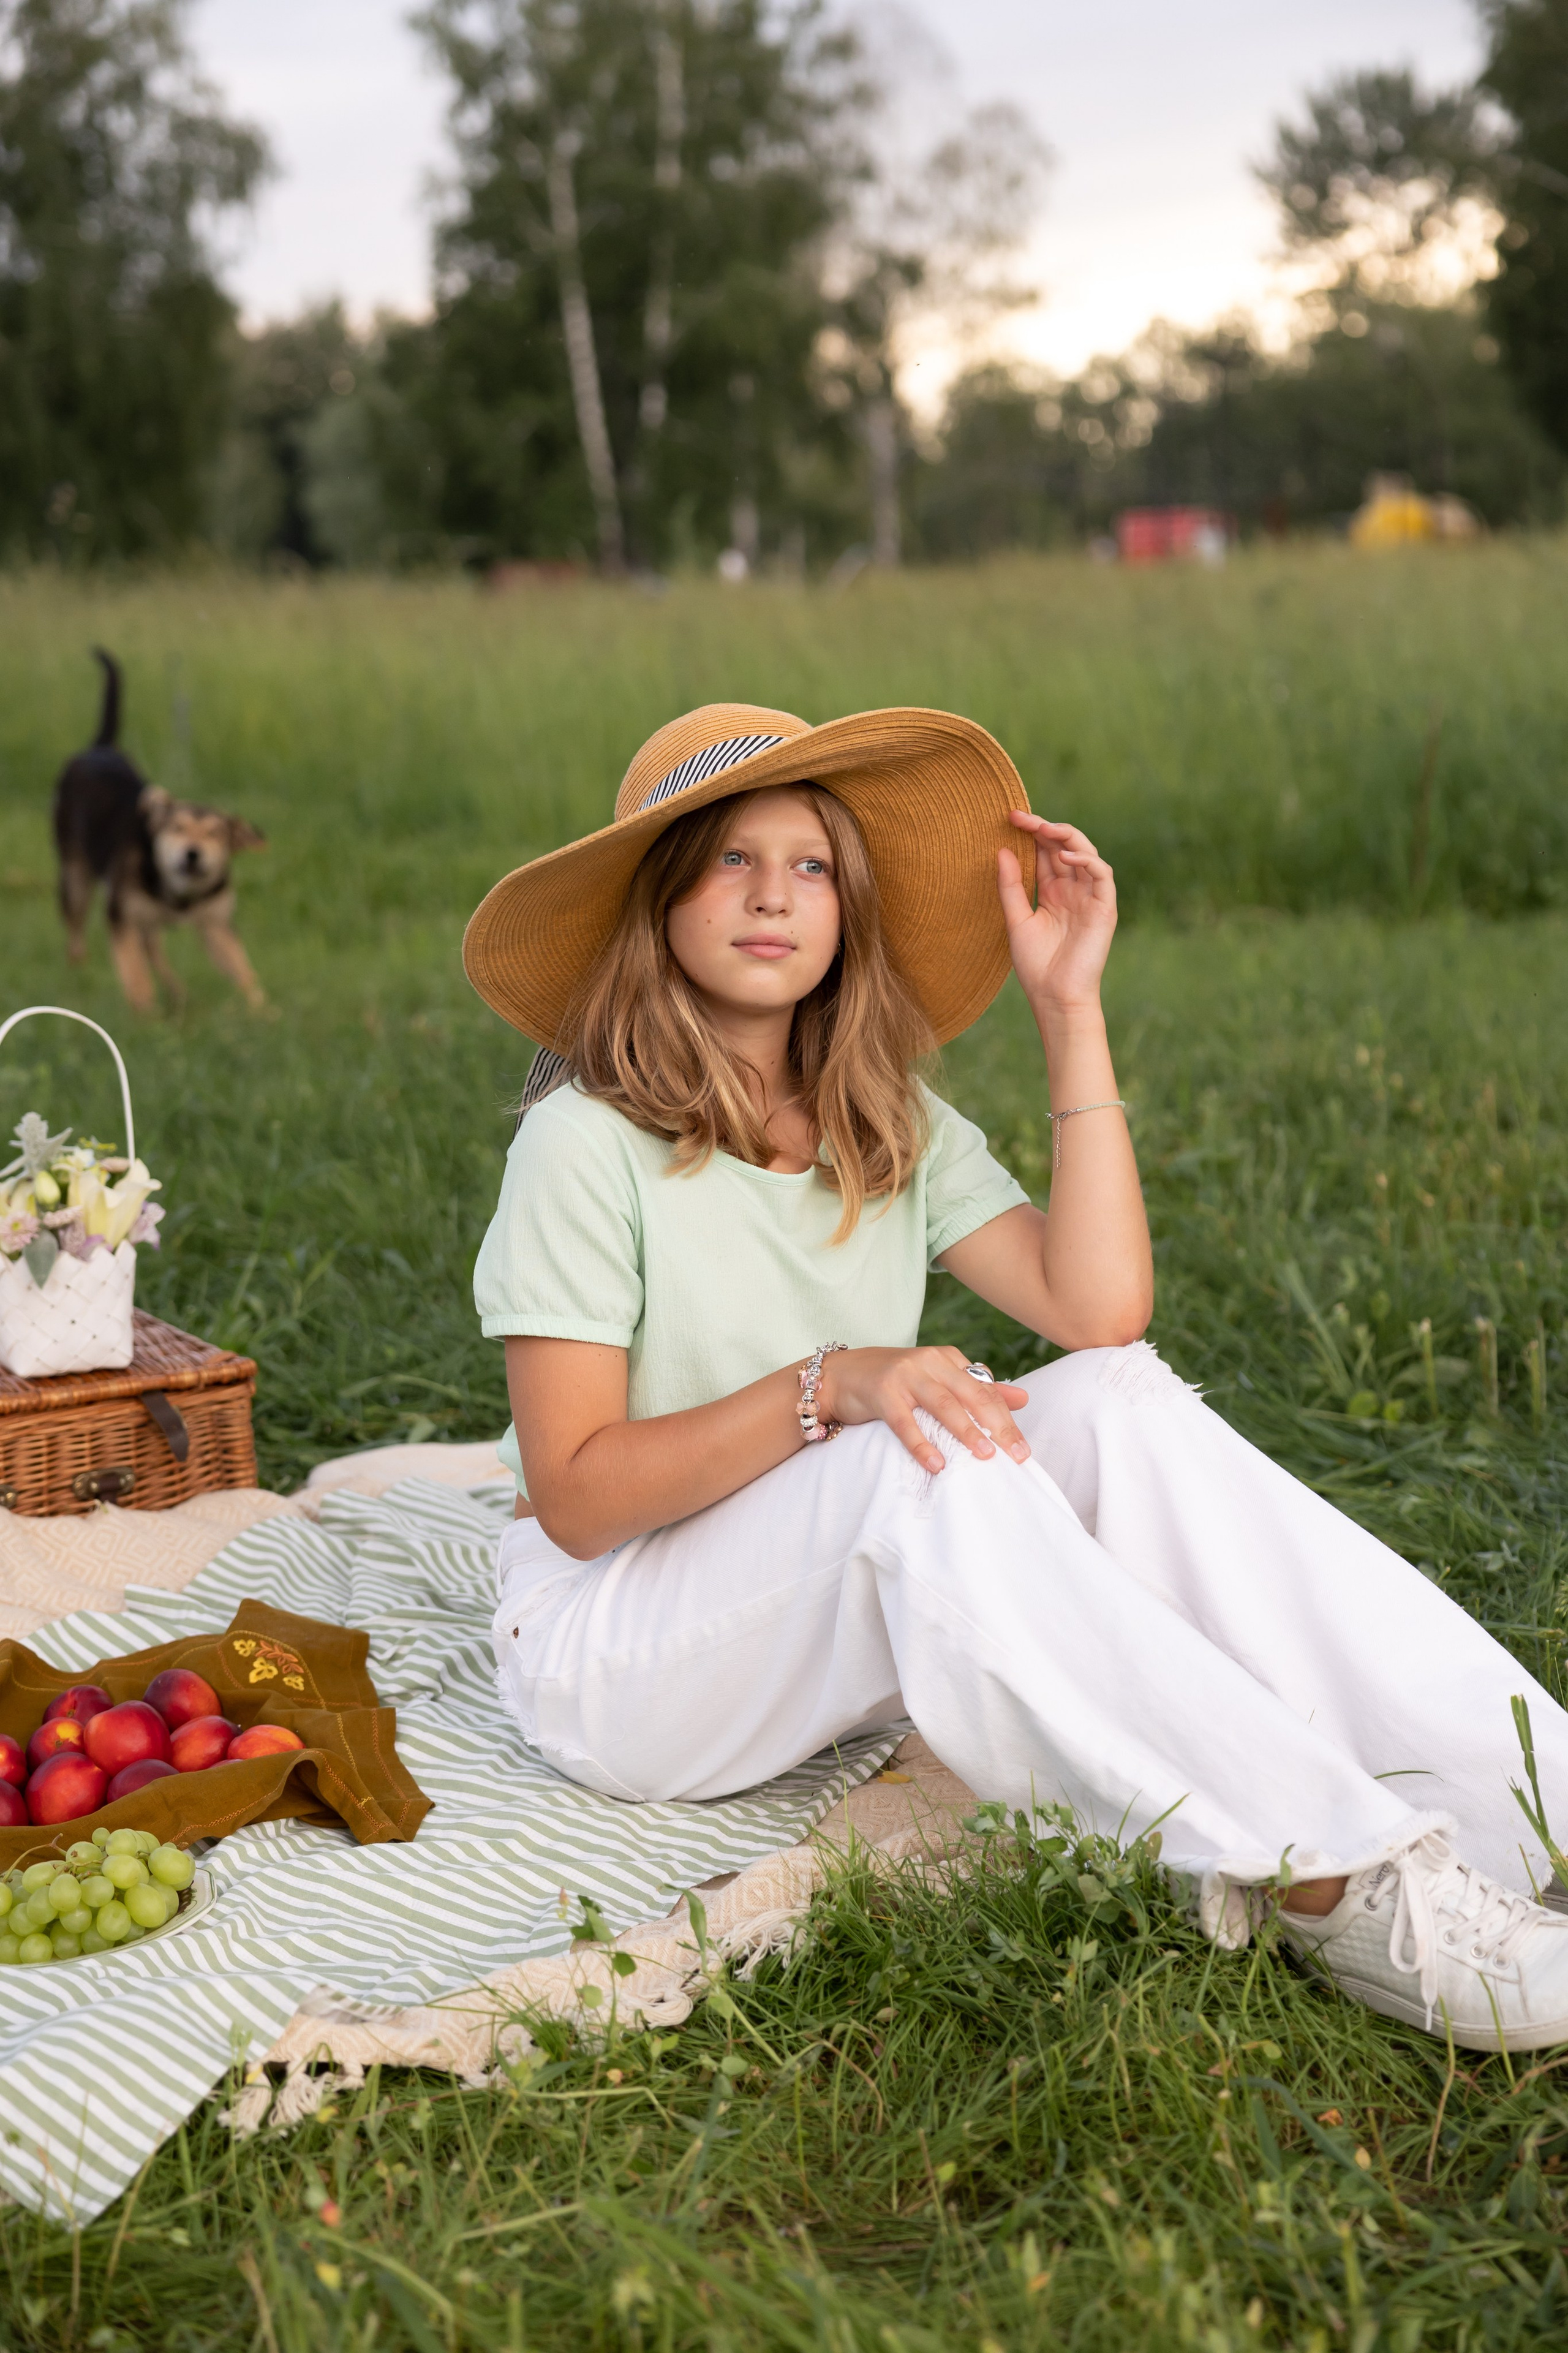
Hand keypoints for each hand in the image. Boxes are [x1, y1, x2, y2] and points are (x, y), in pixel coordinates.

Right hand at [816, 1346, 1030, 1476]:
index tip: (1023, 1450)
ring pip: (943, 1404)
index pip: (985, 1390)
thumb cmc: (895, 1381)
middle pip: (972, 1395)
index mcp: (947, 1359)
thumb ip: (978, 1388)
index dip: (1006, 1419)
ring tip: (986, 1455)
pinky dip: (921, 1444)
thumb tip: (1023, 1399)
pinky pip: (905, 1421)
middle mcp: (930, 1362)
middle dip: (997, 1426)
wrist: (840, 1375)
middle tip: (1017, 1455)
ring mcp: (906, 1376)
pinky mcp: (882, 1392)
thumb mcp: (939, 1379)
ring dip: (966, 1431)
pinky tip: (936, 1463)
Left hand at [998, 812, 1117, 1012]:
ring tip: (1043, 828)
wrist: (1055, 997)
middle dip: (1044, 828)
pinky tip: (1066, 856)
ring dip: (1066, 837)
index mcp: (1053, 893)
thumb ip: (1010, 886)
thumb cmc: (1036, 966)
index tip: (1009, 818)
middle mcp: (1073, 891)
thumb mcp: (1016, 920)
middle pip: (1063, 847)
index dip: (1031, 833)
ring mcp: (1090, 898)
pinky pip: (1102, 874)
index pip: (1045, 853)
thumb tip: (1001, 851)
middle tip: (1021, 817)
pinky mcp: (1105, 908)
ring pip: (1085, 853)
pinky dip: (1087, 860)